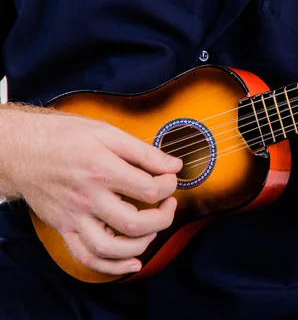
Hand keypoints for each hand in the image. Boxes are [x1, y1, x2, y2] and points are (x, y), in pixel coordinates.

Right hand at [1, 108, 181, 274]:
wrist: (20, 150)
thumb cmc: (63, 137)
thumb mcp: (106, 133)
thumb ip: (143, 152)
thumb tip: (174, 165)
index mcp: (101, 169)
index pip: (149, 189)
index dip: (169, 186)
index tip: (170, 179)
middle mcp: (87, 197)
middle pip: (135, 223)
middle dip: (163, 218)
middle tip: (168, 205)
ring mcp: (74, 217)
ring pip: (111, 248)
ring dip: (142, 245)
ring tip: (153, 230)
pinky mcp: (64, 228)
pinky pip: (88, 257)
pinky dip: (113, 267)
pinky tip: (133, 263)